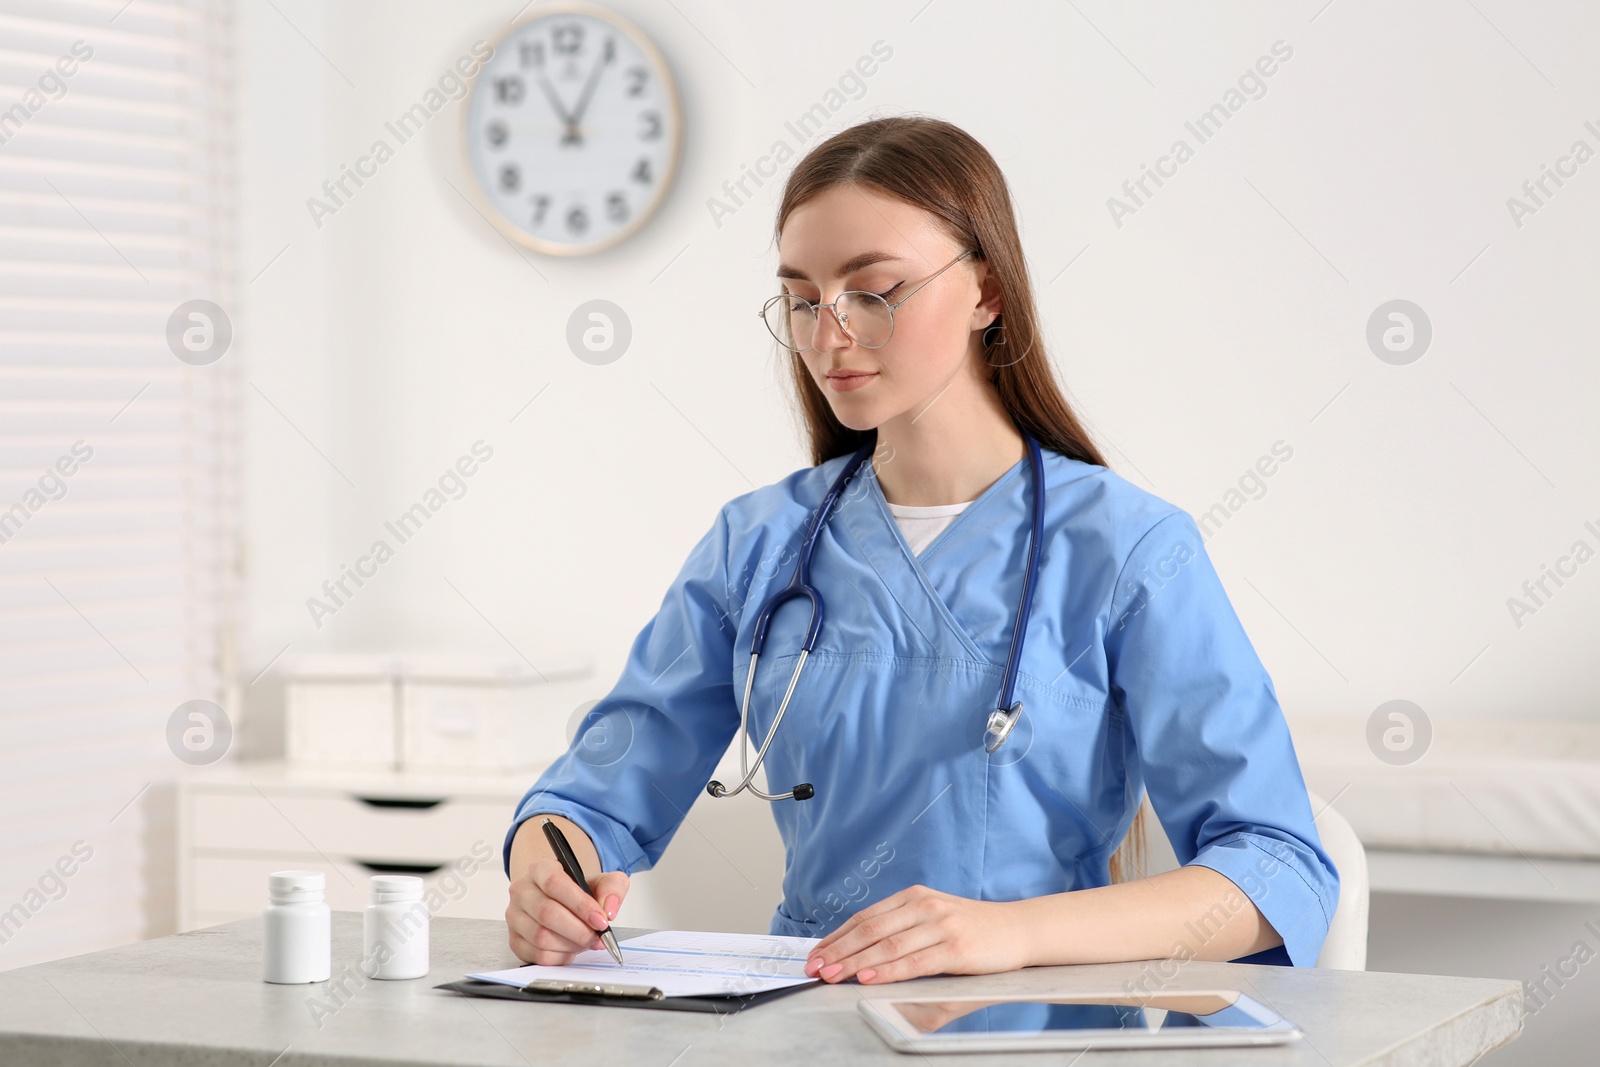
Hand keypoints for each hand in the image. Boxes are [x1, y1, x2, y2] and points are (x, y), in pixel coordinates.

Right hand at [506, 855, 629, 964]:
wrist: (559, 900)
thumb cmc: (577, 891)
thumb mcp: (600, 881)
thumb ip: (612, 887)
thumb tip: (609, 909)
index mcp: (540, 870)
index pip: (555, 884)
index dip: (581, 905)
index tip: (601, 920)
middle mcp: (522, 891)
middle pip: (547, 914)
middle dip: (579, 930)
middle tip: (597, 937)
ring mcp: (515, 917)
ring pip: (541, 937)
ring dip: (570, 945)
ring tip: (585, 941)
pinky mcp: (515, 940)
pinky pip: (537, 955)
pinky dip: (560, 957)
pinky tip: (570, 949)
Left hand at [802, 884, 1029, 984]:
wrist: (1017, 929)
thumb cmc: (971, 929)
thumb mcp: (932, 920)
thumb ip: (901, 932)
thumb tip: (861, 955)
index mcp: (913, 897)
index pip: (865, 918)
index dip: (836, 937)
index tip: (814, 954)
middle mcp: (924, 906)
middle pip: (870, 930)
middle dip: (837, 951)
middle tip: (815, 968)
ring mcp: (940, 925)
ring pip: (887, 946)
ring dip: (854, 963)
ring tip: (832, 975)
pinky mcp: (956, 948)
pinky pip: (914, 962)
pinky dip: (888, 970)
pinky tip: (869, 978)